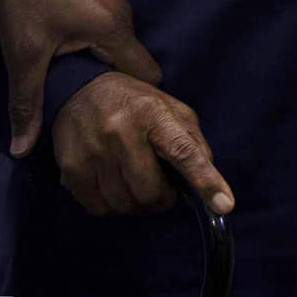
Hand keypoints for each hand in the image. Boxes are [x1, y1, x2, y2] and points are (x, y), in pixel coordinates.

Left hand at [0, 0, 167, 156]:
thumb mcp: (23, 55)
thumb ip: (28, 105)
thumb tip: (21, 151)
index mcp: (115, 29)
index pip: (147, 78)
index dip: (132, 104)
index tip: (111, 124)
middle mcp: (122, 16)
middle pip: (134, 67)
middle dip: (114, 92)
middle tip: (89, 116)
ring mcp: (110, 5)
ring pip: (119, 53)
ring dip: (100, 73)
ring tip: (75, 95)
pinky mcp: (95, 1)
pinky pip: (107, 38)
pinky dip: (93, 56)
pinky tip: (67, 67)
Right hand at [49, 71, 233, 217]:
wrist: (78, 88)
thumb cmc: (133, 104)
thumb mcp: (170, 109)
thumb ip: (192, 142)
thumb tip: (207, 180)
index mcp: (155, 114)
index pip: (185, 152)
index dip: (206, 181)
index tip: (224, 204)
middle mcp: (122, 131)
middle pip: (151, 193)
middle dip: (160, 197)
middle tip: (156, 181)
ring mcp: (94, 150)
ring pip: (125, 205)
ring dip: (133, 200)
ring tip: (129, 175)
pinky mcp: (72, 167)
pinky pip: (99, 208)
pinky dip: (109, 202)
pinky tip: (108, 179)